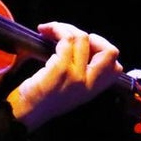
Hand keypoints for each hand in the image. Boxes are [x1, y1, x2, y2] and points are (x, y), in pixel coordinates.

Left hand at [5, 21, 122, 130]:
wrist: (24, 113)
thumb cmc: (41, 99)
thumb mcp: (70, 92)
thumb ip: (81, 75)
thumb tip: (78, 45)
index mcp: (92, 90)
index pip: (116, 67)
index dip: (103, 50)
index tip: (85, 45)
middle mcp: (88, 84)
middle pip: (110, 52)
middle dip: (93, 36)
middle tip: (72, 36)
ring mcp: (76, 76)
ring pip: (83, 38)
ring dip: (65, 27)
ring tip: (51, 30)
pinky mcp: (60, 69)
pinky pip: (65, 39)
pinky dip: (55, 28)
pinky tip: (43, 31)